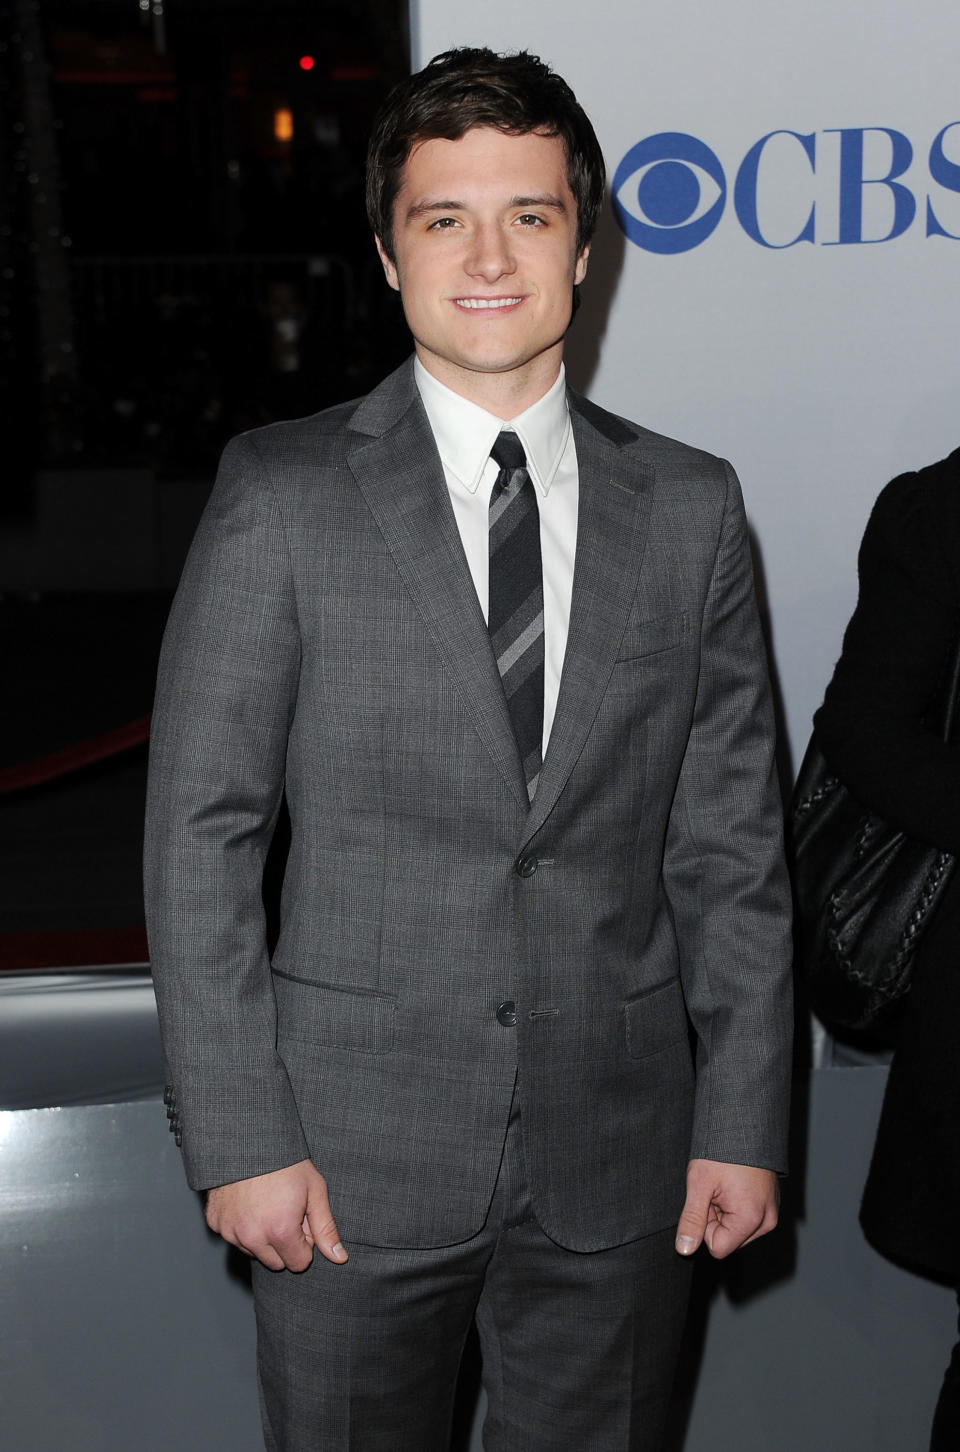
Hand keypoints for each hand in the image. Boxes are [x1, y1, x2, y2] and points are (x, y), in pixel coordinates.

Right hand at [205, 1158, 346, 1271]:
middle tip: (286, 1212)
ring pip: (253, 1252)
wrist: (250, 1139)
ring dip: (262, 1237)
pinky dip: (241, 1227)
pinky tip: (248, 1203)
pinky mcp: (215, 1223)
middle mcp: (251, 1237)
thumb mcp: (314, 1191)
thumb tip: (340, 1259)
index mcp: (280, 1231)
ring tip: (267, 1205)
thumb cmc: (286, 1163)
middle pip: (275, 1263)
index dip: (304, 1242)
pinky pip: (233, 1237)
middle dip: (284, 1244)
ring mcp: (229, 1231)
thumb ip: (326, 1228)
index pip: (298, 1264)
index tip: (302, 1220)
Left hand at [674, 1159, 778, 1259]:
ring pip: (736, 1230)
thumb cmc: (722, 1150)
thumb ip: (692, 1220)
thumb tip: (684, 1249)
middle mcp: (767, 1221)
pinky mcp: (771, 1205)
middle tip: (715, 1189)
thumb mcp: (699, 1183)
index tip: (707, 1198)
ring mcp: (771, 1213)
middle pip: (729, 1240)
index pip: (718, 1247)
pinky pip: (747, 1218)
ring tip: (725, 1184)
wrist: (745, 1123)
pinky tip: (734, 1184)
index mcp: (751, 1218)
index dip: (706, 1225)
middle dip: (716, 1218)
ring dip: (725, 1211)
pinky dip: (736, 1205)